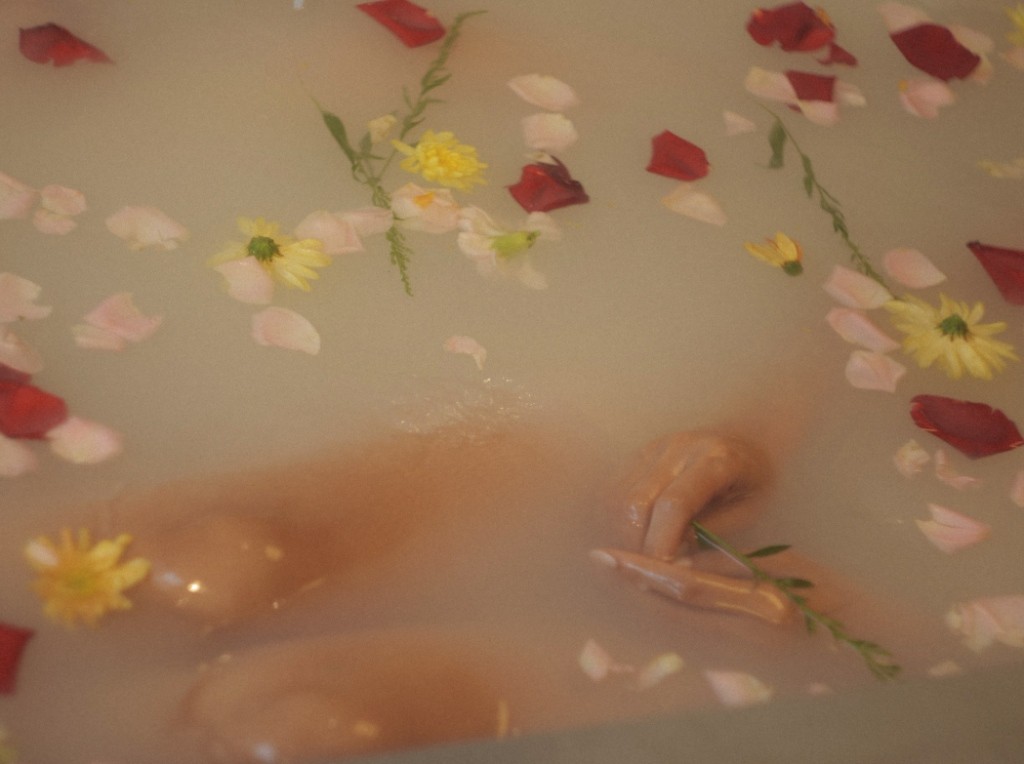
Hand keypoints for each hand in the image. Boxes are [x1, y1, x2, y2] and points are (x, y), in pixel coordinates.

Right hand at [619, 431, 769, 559]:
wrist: (746, 440)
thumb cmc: (753, 482)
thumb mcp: (748, 512)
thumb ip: (710, 535)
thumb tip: (672, 564)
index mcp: (716, 460)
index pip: (674, 504)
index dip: (662, 542)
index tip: (662, 572)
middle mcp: (680, 447)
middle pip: (636, 502)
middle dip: (637, 543)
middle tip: (650, 572)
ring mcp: (654, 447)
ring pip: (617, 498)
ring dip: (624, 534)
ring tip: (644, 555)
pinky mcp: (638, 453)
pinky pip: (613, 491)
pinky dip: (618, 520)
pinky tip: (638, 535)